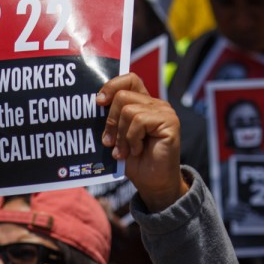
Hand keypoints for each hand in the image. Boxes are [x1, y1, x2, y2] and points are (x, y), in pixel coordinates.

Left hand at [97, 73, 188, 213]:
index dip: (112, 86)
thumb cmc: (135, 162)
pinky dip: (132, 139)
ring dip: (121, 135)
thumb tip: (95, 104)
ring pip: (128, 110)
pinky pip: (139, 121)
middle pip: (122, 96)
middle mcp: (155, 104)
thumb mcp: (118, 137)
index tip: (98, 102)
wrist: (153, 184)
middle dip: (110, 121)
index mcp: (143, 103)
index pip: (129, 80)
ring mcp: (164, 112)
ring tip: (124, 151)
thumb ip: (112, 119)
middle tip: (109, 142)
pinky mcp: (169, 122)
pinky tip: (136, 151)